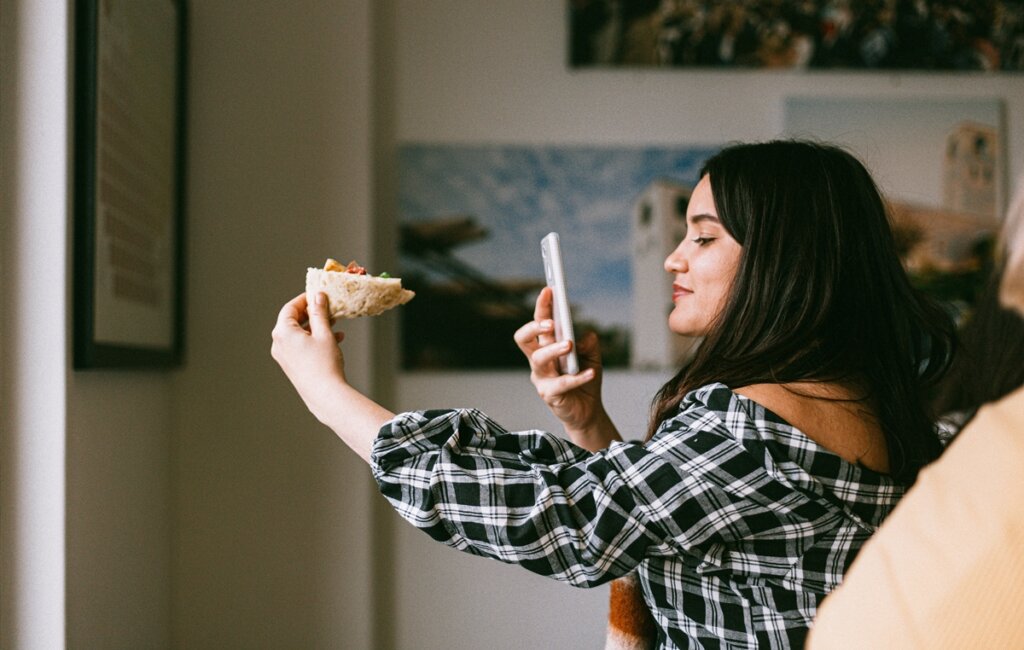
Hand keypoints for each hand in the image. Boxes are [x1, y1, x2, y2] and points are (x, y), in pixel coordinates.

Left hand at [271, 292, 347, 423]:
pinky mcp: (291, 365)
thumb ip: (319, 313)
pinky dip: (314, 340)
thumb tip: (317, 297)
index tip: (318, 295)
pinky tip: (334, 339)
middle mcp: (279, 344)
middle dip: (312, 313)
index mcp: (283, 332)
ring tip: (334, 324)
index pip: (290, 308)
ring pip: (299, 334)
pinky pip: (300, 346)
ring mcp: (283, 356)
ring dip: (316, 327)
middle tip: (328, 308)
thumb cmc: (324, 364)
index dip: (305, 299)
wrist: (325, 394)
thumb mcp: (324, 333)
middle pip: (293, 320)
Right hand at [514, 288, 618, 448]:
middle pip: (524, 339)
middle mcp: (539, 361)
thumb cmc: (584, 380)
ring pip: (538, 359)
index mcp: (546, 347)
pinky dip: (577, 376)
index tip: (549, 290)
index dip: (541, 306)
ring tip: (569, 344)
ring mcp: (541, 378)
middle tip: (551, 322)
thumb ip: (589, 343)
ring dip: (553, 349)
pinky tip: (590, 372)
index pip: (539, 323)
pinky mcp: (549, 395)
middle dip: (534, 327)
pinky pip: (560, 384)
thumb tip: (583, 335)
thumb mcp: (592, 356)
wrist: (587, 411)